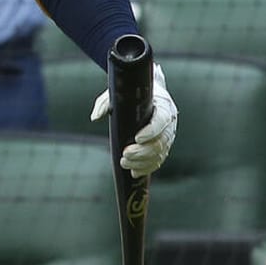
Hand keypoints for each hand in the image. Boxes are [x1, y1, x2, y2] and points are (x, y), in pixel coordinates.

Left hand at [89, 61, 177, 176]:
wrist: (149, 96)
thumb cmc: (132, 94)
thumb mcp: (119, 93)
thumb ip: (106, 103)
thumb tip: (95, 117)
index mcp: (163, 105)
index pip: (162, 120)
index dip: (151, 131)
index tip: (136, 138)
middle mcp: (170, 122)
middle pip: (161, 141)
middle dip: (142, 151)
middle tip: (124, 154)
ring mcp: (168, 135)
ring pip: (159, 154)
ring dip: (142, 162)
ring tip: (124, 163)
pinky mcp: (163, 146)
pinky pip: (158, 160)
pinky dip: (147, 168)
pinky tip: (134, 171)